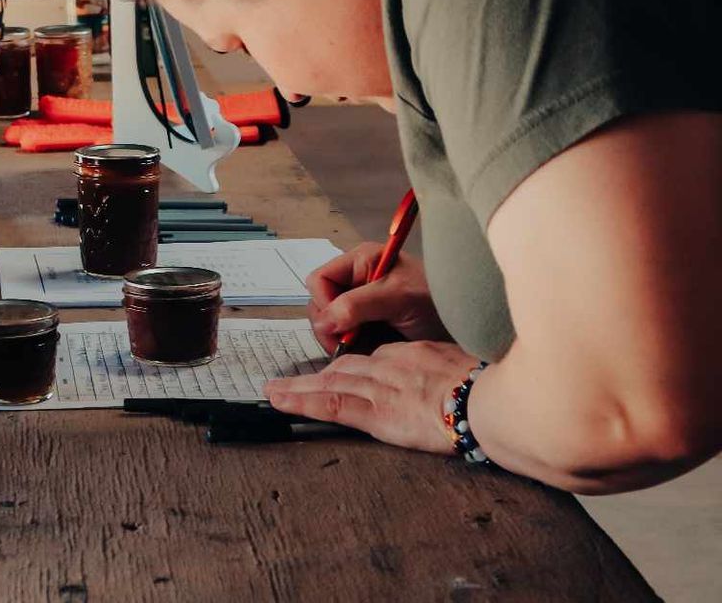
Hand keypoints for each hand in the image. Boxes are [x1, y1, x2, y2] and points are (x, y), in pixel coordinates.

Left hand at [266, 340, 480, 453]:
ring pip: (330, 384)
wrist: (493, 405)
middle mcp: (391, 367)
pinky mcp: (376, 413)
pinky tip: (280, 401)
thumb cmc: (494, 391)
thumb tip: (456, 381)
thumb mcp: (470, 369)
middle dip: (319, 376)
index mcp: (415, 355)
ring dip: (299, 388)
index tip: (342, 373)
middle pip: (346, 368)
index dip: (355, 367)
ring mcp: (381, 389)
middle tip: (291, 381)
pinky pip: (331, 404)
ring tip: (274, 391)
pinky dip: (302, 402)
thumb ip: (451, 372)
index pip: (376, 359)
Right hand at [306, 242, 450, 349]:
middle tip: (350, 345)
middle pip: (320, 304)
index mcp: (361, 262)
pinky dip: (351, 350)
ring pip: (329, 325)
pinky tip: (369, 353)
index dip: (324, 302)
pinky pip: (344, 340)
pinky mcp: (367, 329)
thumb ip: (357, 304)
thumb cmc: (438, 303)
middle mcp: (356, 282)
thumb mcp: (398, 298)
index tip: (341, 326)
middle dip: (331, 326)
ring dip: (341, 340)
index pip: (319, 280)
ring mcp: (361, 307)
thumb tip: (322, 320)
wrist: (469, 329)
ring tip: (365, 349)